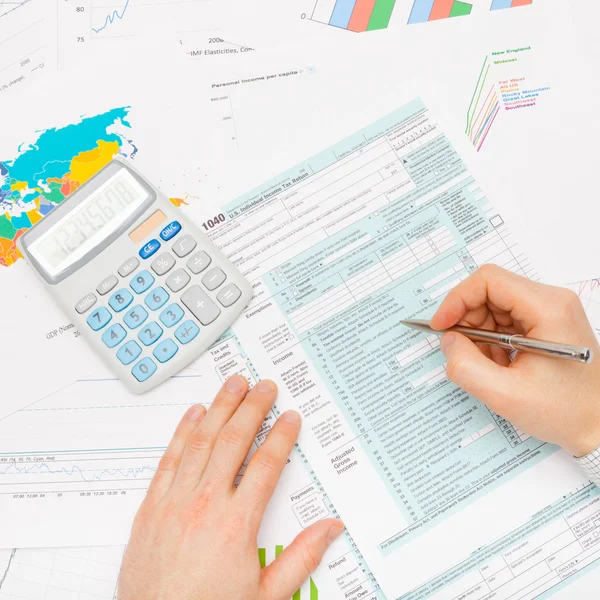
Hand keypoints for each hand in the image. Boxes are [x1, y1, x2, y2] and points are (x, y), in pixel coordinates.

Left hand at [117, 376, 343, 599]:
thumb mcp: (266, 596)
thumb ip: (302, 557)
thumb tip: (331, 528)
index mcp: (236, 524)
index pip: (266, 465)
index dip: (281, 436)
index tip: (290, 417)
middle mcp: (205, 505)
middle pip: (234, 442)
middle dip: (252, 408)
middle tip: (264, 385)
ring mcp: (175, 503)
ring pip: (201, 442)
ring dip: (219, 408)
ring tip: (233, 384)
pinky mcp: (151, 508)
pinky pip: (169, 460)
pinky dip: (182, 433)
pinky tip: (192, 414)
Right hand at [430, 265, 599, 456]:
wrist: (599, 426)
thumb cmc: (567, 411)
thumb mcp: (505, 395)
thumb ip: (466, 366)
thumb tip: (448, 342)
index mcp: (547, 309)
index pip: (488, 281)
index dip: (457, 300)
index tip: (442, 326)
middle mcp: (551, 302)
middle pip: (489, 293)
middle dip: (467, 322)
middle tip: (462, 352)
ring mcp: (549, 312)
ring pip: (493, 307)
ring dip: (479, 335)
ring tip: (489, 366)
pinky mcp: (545, 323)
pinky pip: (504, 321)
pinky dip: (491, 342)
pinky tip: (500, 366)